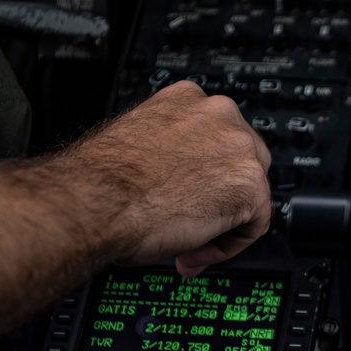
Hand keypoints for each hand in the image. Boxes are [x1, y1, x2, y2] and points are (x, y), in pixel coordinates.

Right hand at [70, 81, 272, 275]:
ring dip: (224, 223)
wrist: (95, 203)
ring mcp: (237, 144)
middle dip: (221, 199)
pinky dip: (230, 244)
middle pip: (244, 161)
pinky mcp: (249, 181)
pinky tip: (196, 251)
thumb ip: (171, 154)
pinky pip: (256, 223)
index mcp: (187, 99)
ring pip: (251, 193)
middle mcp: (218, 113)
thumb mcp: (141, 148)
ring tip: (189, 243)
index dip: (205, 178)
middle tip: (192, 226)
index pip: (218, 139)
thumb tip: (183, 182)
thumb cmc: (101, 183)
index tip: (187, 199)